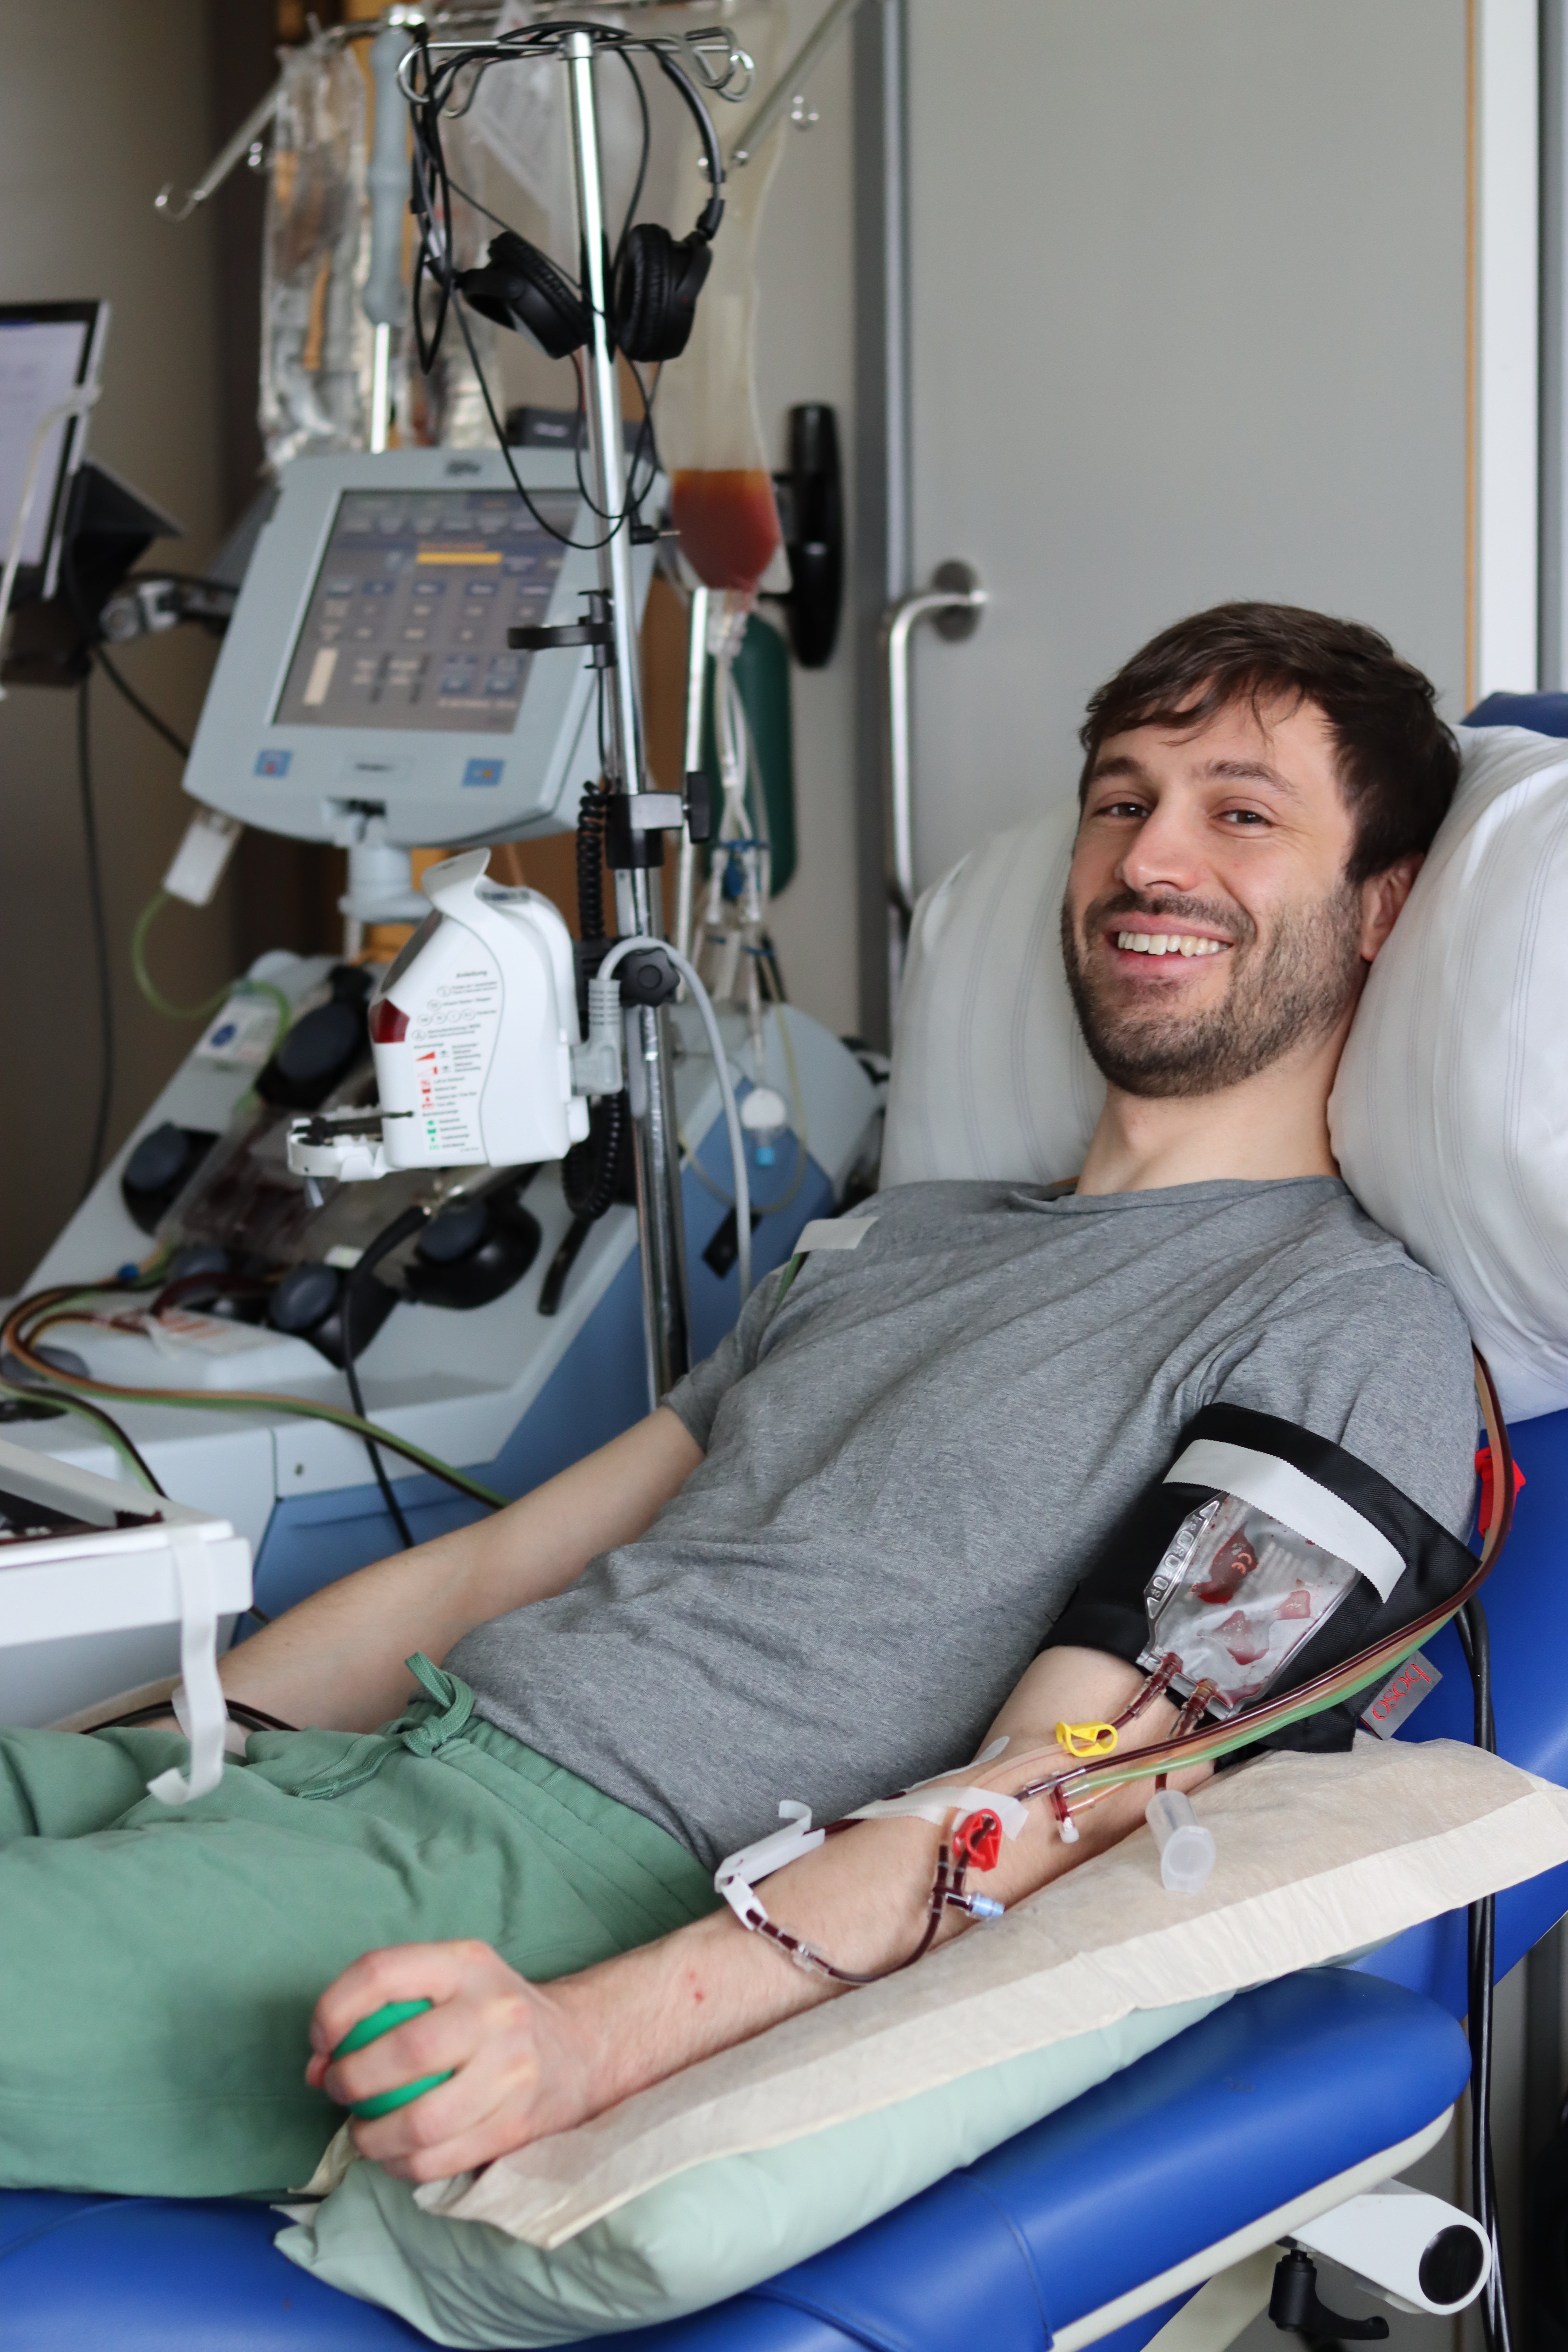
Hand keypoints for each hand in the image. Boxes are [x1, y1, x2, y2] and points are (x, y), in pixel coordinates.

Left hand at [307, 1940, 604, 2181]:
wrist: (578, 2047)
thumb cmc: (489, 2013)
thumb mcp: (446, 1985)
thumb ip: (380, 2012)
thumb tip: (316, 2066)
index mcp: (466, 1964)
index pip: (382, 1971)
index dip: (334, 2009)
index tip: (321, 2041)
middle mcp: (495, 2010)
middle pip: (405, 2052)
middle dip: (351, 2080)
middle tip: (339, 2089)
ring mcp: (511, 2070)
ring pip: (421, 2121)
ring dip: (371, 2137)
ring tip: (361, 2132)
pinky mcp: (517, 2124)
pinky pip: (440, 2160)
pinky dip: (401, 2165)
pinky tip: (393, 2155)